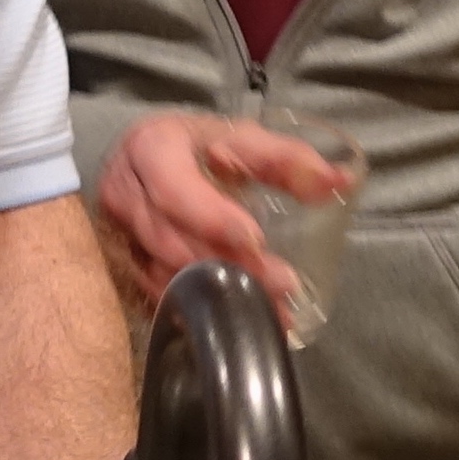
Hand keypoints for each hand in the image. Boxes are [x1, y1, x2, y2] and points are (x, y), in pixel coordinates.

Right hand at [94, 113, 347, 324]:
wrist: (146, 161)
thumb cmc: (198, 147)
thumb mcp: (240, 139)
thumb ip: (287, 159)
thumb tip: (341, 182)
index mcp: (150, 150)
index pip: (174, 189)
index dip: (211, 217)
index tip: (255, 239)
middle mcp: (123, 194)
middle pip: (170, 239)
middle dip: (227, 265)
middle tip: (283, 285)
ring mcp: (117, 234)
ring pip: (163, 272)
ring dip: (217, 294)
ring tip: (274, 310)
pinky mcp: (122, 264)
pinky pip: (157, 292)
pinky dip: (200, 309)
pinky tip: (239, 321)